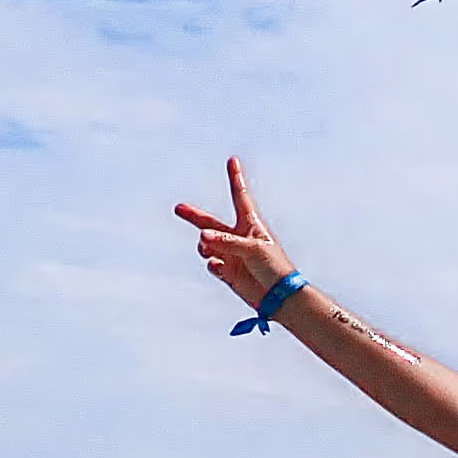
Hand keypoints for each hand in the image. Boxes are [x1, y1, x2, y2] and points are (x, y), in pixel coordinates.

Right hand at [174, 156, 296, 316]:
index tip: (233, 160)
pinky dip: (213, 265)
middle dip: (194, 216)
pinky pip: (212, 264)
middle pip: (211, 223)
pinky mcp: (228, 273)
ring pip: (207, 245)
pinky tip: (221, 268)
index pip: (240, 196)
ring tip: (208, 249)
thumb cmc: (274, 268)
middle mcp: (238, 238)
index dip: (236, 178)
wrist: (279, 297)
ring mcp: (232, 255)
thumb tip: (202, 237)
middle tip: (178, 208)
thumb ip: (226, 241)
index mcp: (250, 225)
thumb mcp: (252, 249)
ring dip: (204, 246)